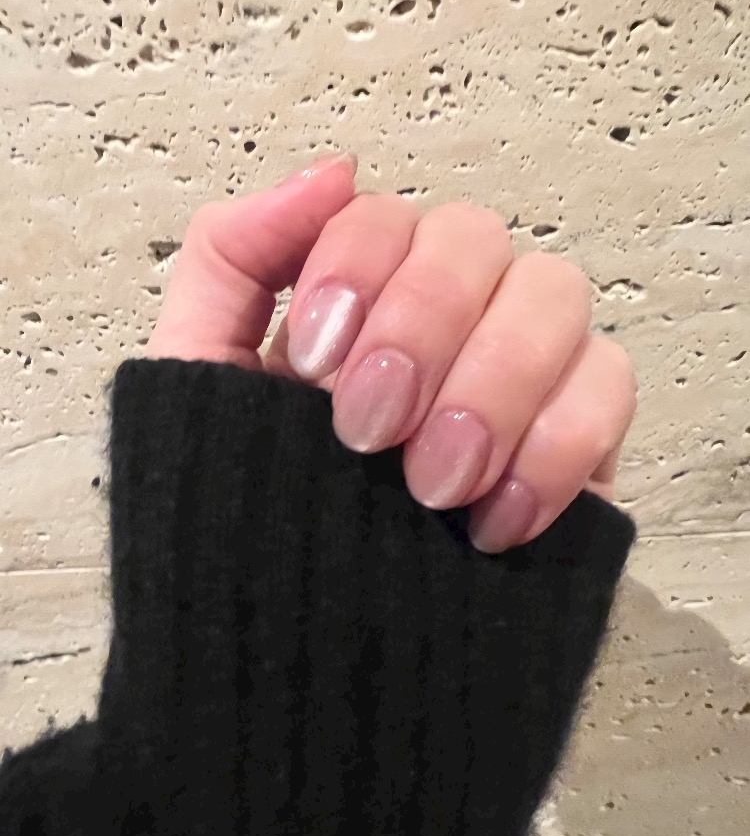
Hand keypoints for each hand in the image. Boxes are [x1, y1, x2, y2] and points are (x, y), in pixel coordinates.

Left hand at [145, 154, 636, 552]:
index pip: (384, 214)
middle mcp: (443, 321)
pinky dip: (555, 446)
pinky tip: (488, 521)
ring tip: (429, 487)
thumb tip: (333, 169)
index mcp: (355, 301)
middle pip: (477, 237)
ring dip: (491, 384)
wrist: (298, 666)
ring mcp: (517, 375)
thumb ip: (231, 260)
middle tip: (366, 433)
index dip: (355, 269)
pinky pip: (610, 386)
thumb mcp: (194, 389)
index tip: (311, 366)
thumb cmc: (241, 523)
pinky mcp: (574, 443)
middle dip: (420, 329)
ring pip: (557, 295)